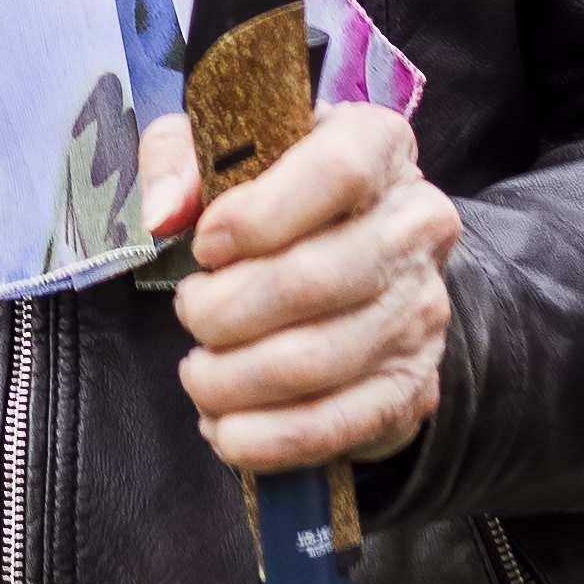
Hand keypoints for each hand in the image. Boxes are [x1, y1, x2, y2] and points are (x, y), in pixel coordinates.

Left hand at [134, 94, 461, 479]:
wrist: (357, 262)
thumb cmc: (278, 196)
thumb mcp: (225, 148)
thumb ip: (179, 158)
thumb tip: (163, 213)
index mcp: (379, 145)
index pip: (336, 172)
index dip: (257, 214)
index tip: (204, 245)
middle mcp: (416, 227)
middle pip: (314, 279)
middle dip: (224, 310)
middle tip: (190, 313)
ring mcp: (420, 312)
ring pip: (315, 362)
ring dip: (231, 379)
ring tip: (198, 372)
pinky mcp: (409, 386)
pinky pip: (332, 426)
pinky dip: (264, 438)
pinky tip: (225, 427)